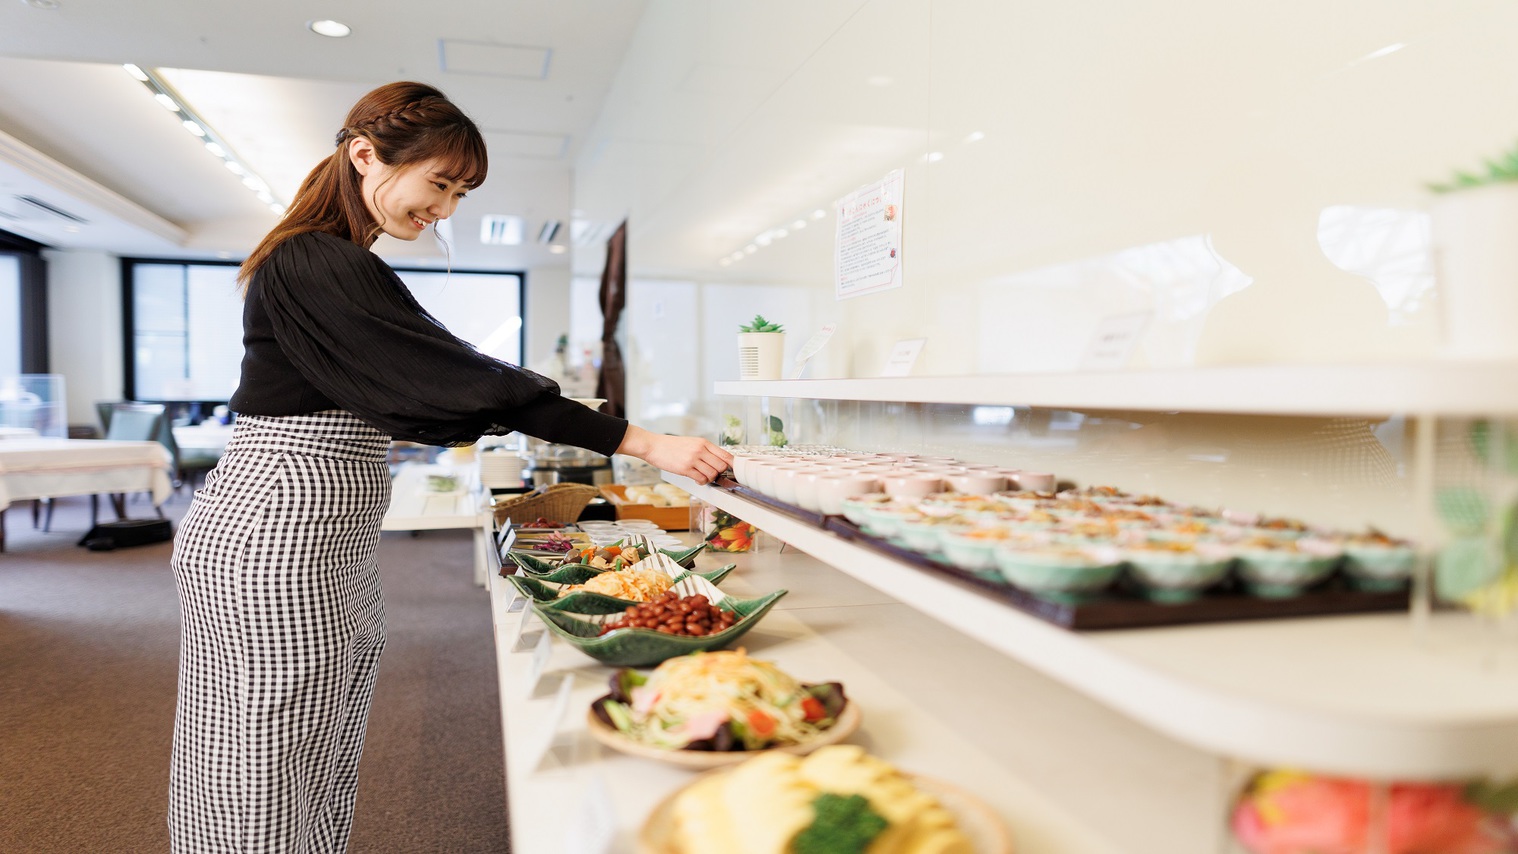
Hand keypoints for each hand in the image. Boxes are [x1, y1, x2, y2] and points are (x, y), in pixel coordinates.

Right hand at [617, 425, 732, 484]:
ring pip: (712, 474)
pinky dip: (702, 482)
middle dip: (719, 473)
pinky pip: (701, 479)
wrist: (653, 446)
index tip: (732, 470)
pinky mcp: (685, 469)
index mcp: (703, 442)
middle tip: (712, 474)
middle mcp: (700, 450)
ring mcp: (693, 459)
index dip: (732, 465)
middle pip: (721, 466)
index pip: (725, 455)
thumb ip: (704, 450)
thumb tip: (717, 461)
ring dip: (709, 479)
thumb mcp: (691, 442)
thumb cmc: (671, 445)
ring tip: (703, 477)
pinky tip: (697, 479)